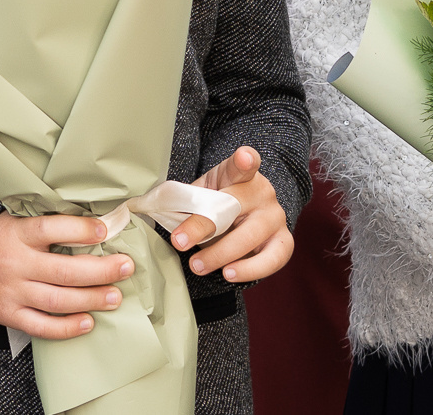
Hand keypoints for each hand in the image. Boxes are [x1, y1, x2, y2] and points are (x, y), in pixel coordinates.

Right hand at [0, 212, 129, 340]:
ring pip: (58, 300)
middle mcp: (14, 263)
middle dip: (101, 270)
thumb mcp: (15, 222)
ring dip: (92, 299)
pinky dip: (68, 327)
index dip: (79, 229)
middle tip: (125, 268)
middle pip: (64, 271)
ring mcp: (12, 291)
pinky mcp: (10, 313)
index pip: (50, 228)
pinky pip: (43, 326)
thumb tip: (96, 227)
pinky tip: (88, 321)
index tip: (104, 230)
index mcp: (16, 234)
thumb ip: (47, 225)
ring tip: (114, 296)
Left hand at [172, 146, 293, 283]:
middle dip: (203, 227)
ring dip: (221, 253)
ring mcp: (276, 217)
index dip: (244, 160)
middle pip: (234, 208)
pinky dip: (249, 269)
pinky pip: (273, 259)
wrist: (244, 213)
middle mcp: (262, 193)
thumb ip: (184, 200)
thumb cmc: (215, 202)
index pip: (241, 165)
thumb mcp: (199, 193)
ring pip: (252, 236)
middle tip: (179, 242)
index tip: (244, 157)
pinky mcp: (284, 242)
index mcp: (238, 175)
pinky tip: (229, 274)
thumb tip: (148, 211)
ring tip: (198, 265)